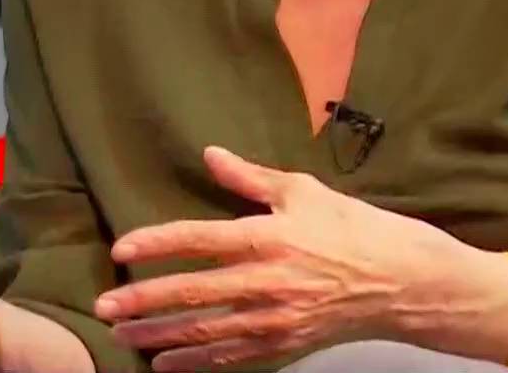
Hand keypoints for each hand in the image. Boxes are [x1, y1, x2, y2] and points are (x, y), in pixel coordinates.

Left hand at [94, 146, 493, 371]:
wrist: (402, 281)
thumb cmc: (355, 227)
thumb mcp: (304, 191)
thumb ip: (251, 178)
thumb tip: (211, 155)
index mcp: (270, 236)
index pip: (200, 238)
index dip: (157, 242)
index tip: (122, 248)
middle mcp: (268, 280)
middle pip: (193, 293)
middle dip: (144, 301)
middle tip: (105, 305)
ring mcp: (275, 318)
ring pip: (206, 331)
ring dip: (160, 336)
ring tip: (122, 336)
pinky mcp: (285, 343)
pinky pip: (231, 356)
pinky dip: (195, 363)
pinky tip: (165, 365)